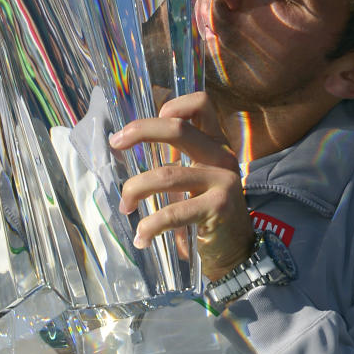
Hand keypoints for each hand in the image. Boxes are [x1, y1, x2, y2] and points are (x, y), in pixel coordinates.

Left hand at [109, 92, 254, 280]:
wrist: (238, 249)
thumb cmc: (210, 211)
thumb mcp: (200, 177)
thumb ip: (179, 158)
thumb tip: (132, 142)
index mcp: (217, 143)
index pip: (201, 104)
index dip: (173, 106)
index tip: (150, 123)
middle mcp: (223, 156)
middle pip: (178, 129)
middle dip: (140, 131)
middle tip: (115, 143)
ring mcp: (223, 181)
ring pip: (166, 175)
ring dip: (135, 189)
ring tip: (125, 205)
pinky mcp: (218, 208)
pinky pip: (172, 213)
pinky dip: (149, 226)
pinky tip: (141, 237)